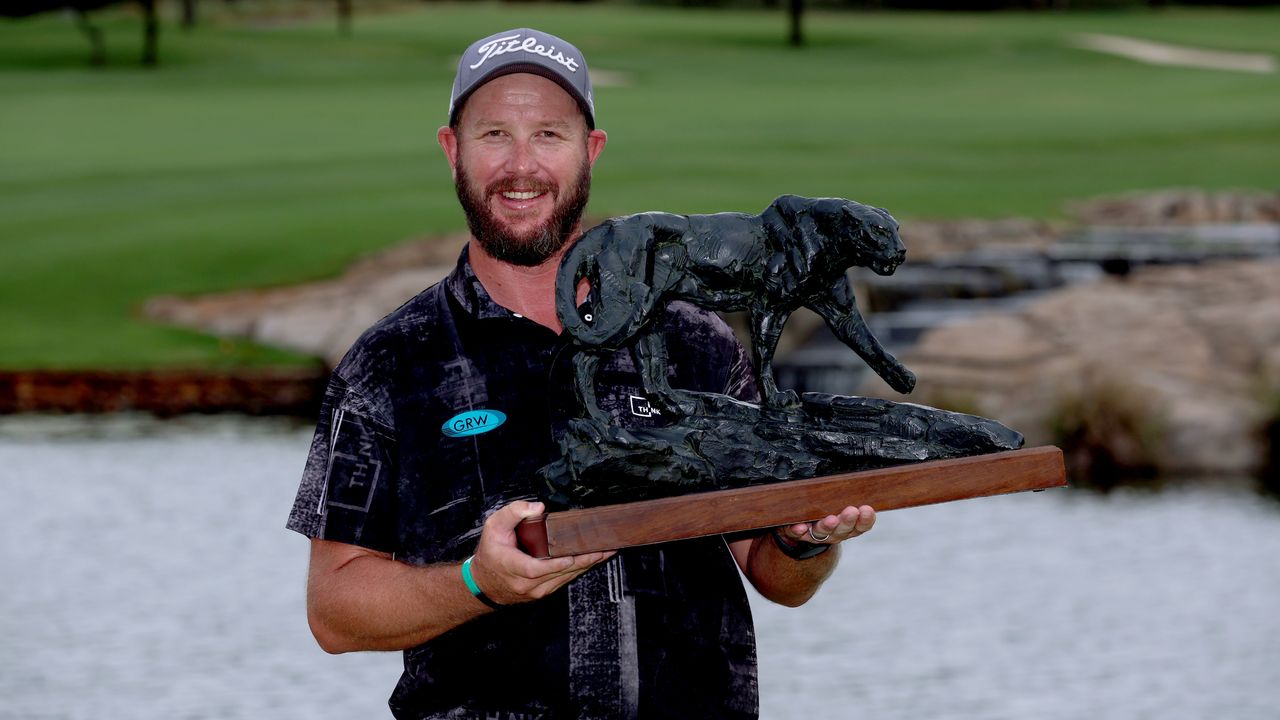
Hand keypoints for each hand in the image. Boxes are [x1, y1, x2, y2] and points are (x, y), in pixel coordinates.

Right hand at [467, 500, 613, 605]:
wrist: (483, 583)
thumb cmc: (490, 552)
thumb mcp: (493, 526)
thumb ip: (513, 512)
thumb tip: (538, 508)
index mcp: (512, 567)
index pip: (535, 570)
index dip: (554, 565)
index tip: (571, 558)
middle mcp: (526, 583)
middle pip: (558, 574)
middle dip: (583, 561)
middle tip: (604, 549)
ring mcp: (536, 591)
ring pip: (565, 579)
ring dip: (586, 566)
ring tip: (606, 552)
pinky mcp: (543, 592)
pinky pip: (564, 581)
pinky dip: (579, 570)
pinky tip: (593, 560)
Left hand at [778, 505, 875, 547]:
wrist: (802, 526)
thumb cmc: (827, 510)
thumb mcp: (840, 504)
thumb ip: (848, 497)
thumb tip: (858, 481)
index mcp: (848, 527)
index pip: (861, 526)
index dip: (866, 520)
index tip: (867, 509)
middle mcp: (834, 533)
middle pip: (843, 530)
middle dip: (848, 520)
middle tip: (852, 511)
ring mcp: (816, 535)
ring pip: (822, 533)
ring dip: (827, 526)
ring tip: (831, 520)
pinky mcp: (798, 533)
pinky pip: (797, 534)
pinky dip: (799, 531)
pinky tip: (800, 528)